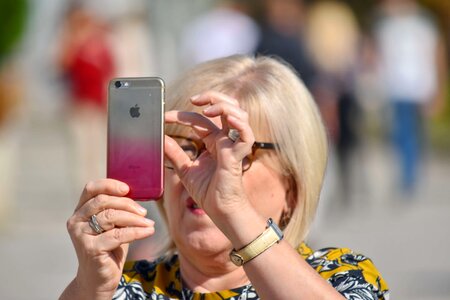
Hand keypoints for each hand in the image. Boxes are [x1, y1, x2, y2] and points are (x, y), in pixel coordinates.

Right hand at [66, 179, 153, 298]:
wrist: (99, 279)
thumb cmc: (109, 248)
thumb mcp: (114, 225)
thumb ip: (118, 210)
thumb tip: (139, 196)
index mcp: (81, 211)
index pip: (91, 188)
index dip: (110, 185)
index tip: (128, 189)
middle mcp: (76, 220)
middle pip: (103, 201)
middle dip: (127, 204)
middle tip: (143, 212)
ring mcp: (81, 235)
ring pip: (111, 216)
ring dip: (134, 219)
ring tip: (149, 223)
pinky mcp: (90, 248)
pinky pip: (117, 234)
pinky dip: (136, 232)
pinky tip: (148, 231)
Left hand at [164, 91, 254, 219]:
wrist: (219, 210)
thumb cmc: (207, 192)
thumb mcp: (185, 169)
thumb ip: (174, 153)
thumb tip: (160, 138)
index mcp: (214, 141)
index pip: (200, 120)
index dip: (183, 115)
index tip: (164, 116)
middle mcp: (225, 140)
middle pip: (226, 107)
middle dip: (212, 97)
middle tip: (193, 100)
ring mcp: (233, 146)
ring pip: (239, 114)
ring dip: (223, 106)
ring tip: (207, 109)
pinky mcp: (238, 155)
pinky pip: (246, 135)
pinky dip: (239, 124)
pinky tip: (227, 119)